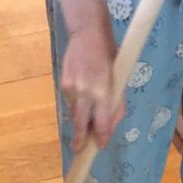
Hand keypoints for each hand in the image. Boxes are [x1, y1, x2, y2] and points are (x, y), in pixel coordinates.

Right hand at [61, 24, 125, 151]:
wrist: (88, 32)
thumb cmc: (109, 57)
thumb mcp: (119, 80)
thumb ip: (115, 104)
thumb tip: (108, 127)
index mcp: (103, 91)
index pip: (102, 123)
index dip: (101, 137)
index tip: (100, 146)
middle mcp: (86, 92)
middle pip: (80, 124)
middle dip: (80, 139)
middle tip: (78, 149)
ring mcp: (72, 88)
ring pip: (75, 113)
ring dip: (80, 118)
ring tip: (87, 111)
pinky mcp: (63, 84)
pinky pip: (70, 102)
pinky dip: (76, 103)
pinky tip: (82, 92)